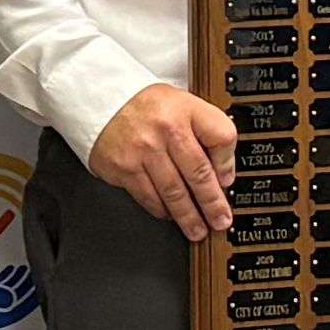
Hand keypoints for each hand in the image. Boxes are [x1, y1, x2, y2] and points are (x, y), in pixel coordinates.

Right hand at [89, 81, 238, 241]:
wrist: (101, 100)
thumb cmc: (146, 107)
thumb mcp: (182, 103)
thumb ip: (204, 130)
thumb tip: (221, 171)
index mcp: (186, 109)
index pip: (221, 137)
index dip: (227, 164)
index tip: (227, 182)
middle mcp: (166, 129)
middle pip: (199, 172)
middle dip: (213, 203)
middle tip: (220, 220)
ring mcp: (144, 150)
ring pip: (174, 191)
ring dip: (189, 216)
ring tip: (197, 229)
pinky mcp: (124, 167)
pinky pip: (149, 196)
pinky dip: (162, 210)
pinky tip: (170, 215)